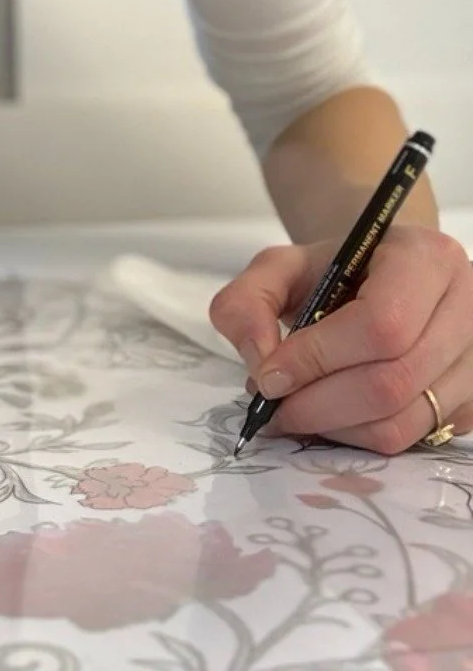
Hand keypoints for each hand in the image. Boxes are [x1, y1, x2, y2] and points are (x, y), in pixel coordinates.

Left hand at [210, 225, 472, 453]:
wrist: (378, 276)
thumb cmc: (334, 269)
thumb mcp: (279, 266)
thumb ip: (248, 302)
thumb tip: (261, 363)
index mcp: (427, 258)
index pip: (381, 324)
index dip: (319, 358)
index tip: (269, 375)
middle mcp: (467, 308)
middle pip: (393, 381)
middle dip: (320, 403)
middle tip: (274, 406)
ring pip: (403, 421)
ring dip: (335, 428)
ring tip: (295, 410)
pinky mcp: (472, 403)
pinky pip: (412, 440)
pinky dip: (359, 437)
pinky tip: (332, 414)